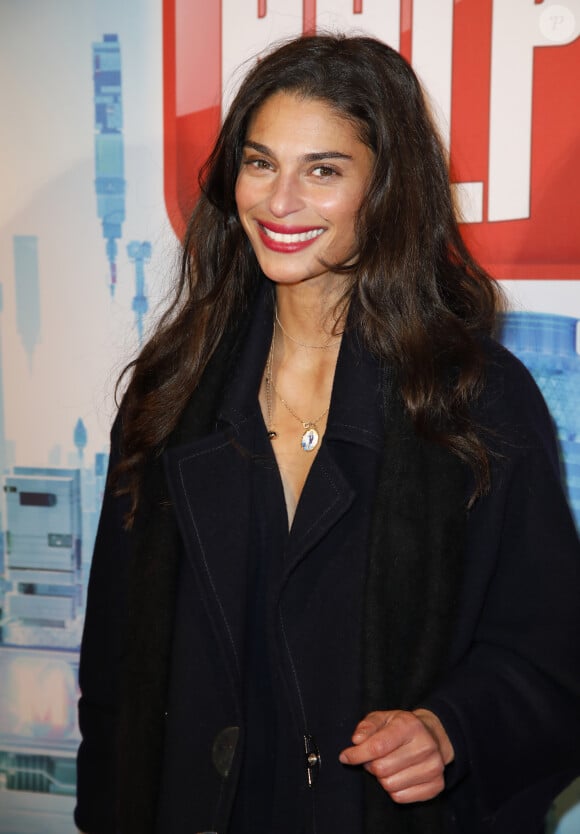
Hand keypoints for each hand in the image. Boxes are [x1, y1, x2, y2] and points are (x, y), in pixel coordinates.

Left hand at [338, 708, 453, 802]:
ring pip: (390, 785)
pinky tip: (398, 775)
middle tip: (374, 759)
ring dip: (382, 778)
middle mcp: (425, 746)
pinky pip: (401, 797)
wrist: (433, 737)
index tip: (345, 757)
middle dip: (371, 765)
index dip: (357, 754)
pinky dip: (393, 789)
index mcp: (410, 725)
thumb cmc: (402, 728)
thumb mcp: (383, 718)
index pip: (378, 746)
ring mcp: (434, 767)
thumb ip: (367, 726)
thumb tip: (356, 740)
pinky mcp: (437, 785)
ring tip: (387, 765)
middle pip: (382, 769)